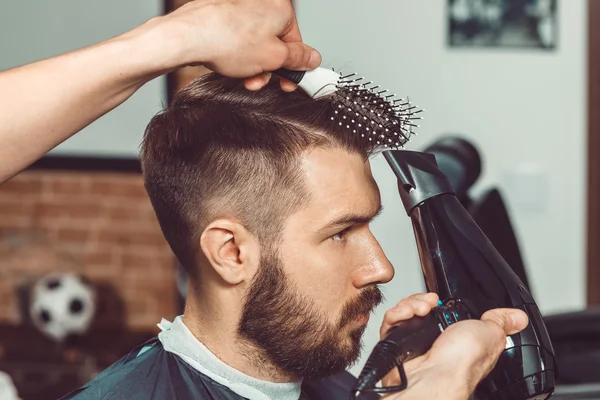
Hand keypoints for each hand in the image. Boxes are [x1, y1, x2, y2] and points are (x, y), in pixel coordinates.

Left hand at [152, 0, 320, 90]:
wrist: (188, 36)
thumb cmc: (226, 40)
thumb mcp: (274, 58)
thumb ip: (298, 60)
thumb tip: (312, 59)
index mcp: (280, 8)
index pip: (296, 42)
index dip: (292, 67)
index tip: (289, 82)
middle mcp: (262, 3)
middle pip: (275, 44)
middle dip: (269, 68)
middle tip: (261, 81)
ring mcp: (241, 7)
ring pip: (256, 43)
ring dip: (253, 65)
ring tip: (243, 76)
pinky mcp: (224, 15)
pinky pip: (239, 39)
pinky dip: (238, 55)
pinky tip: (230, 64)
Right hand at [385, 308, 528, 399]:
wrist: (433, 376)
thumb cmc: (460, 364)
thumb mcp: (490, 334)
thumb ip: (500, 322)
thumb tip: (518, 317)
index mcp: (456, 340)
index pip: (442, 312)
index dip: (439, 301)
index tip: (440, 299)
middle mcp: (434, 341)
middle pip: (421, 308)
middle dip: (422, 300)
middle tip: (429, 303)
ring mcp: (414, 344)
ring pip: (405, 313)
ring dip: (410, 305)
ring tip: (417, 310)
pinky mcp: (396, 346)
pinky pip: (390, 322)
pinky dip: (396, 315)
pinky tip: (405, 316)